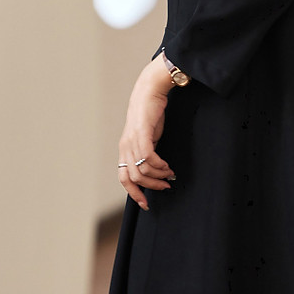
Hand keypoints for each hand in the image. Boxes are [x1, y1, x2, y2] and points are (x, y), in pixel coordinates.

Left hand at [118, 55, 176, 210]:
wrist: (150, 90)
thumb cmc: (151, 113)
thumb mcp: (147, 136)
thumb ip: (147, 152)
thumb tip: (156, 170)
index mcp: (124, 149)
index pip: (123, 178)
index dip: (133, 193)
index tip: (146, 203)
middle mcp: (125, 146)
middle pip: (132, 178)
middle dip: (150, 187)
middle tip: (165, 187)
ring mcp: (132, 140)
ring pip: (142, 170)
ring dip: (158, 176)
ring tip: (170, 174)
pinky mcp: (142, 133)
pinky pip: (148, 157)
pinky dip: (159, 166)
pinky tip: (167, 166)